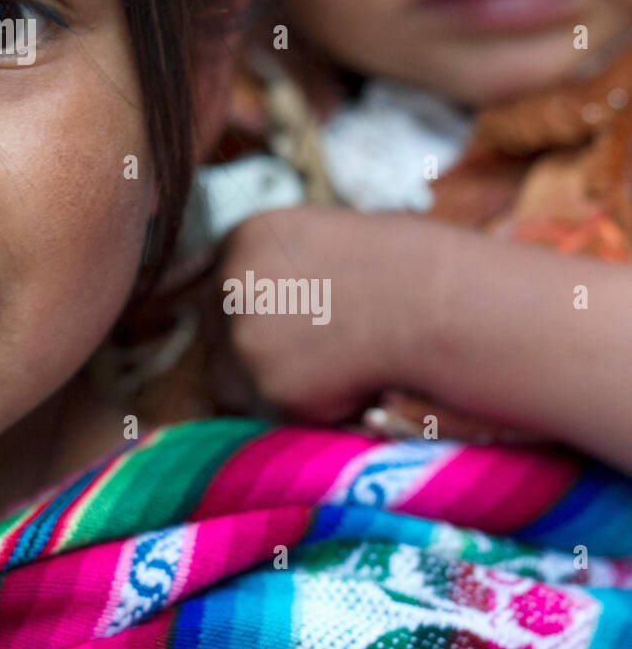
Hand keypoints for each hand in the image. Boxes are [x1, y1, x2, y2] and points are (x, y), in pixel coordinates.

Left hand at [217, 207, 419, 422]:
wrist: (435, 300)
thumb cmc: (398, 269)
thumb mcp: (321, 240)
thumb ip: (276, 265)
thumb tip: (250, 301)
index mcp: (244, 237)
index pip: (213, 285)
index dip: (243, 313)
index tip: (274, 330)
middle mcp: (231, 280)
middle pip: (213, 331)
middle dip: (250, 349)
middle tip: (308, 356)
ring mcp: (242, 332)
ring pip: (228, 376)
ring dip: (268, 383)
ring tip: (331, 369)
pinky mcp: (265, 381)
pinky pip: (261, 411)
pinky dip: (296, 410)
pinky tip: (340, 389)